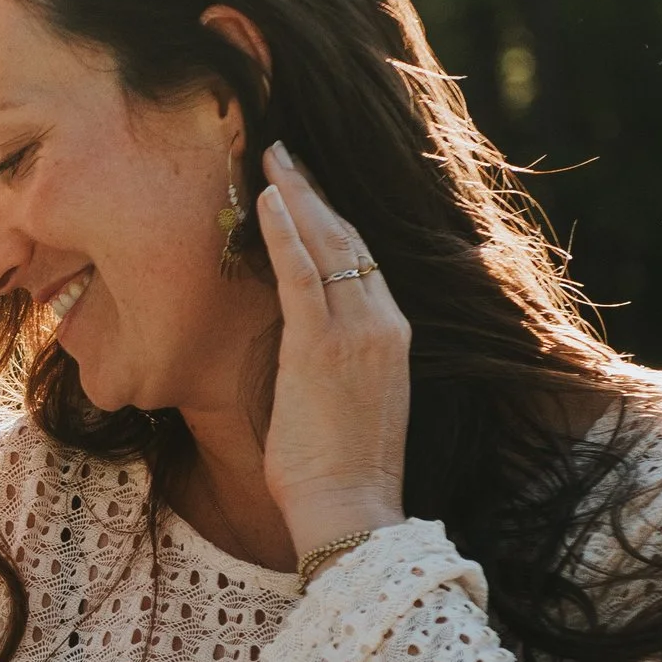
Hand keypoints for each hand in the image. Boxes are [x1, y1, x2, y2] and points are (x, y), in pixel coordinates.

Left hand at [254, 142, 410, 566]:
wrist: (351, 511)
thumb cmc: (343, 469)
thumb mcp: (351, 400)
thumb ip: (337, 359)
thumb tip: (306, 338)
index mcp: (394, 335)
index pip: (364, 258)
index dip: (332, 218)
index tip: (307, 185)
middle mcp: (383, 324)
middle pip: (350, 238)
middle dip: (315, 190)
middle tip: (284, 150)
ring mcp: (356, 333)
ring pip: (328, 244)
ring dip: (297, 195)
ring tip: (271, 156)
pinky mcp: (321, 347)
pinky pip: (302, 274)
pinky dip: (285, 232)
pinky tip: (267, 198)